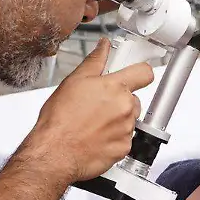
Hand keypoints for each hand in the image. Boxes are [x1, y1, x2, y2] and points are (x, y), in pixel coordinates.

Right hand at [24, 39, 153, 182]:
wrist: (55, 152)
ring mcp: (126, 129)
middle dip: (120, 100)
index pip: (144, 73)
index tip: (135, 74)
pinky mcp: (124, 148)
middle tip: (99, 105)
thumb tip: (103, 46)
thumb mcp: (74, 81)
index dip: (140, 72)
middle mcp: (125, 108)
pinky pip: (125, 139)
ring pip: (129, 119)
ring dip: (117, 120)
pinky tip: (96, 137)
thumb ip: (95, 61)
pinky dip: (114, 138)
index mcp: (115, 87)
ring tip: (94, 122)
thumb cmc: (60, 120)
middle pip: (134, 98)